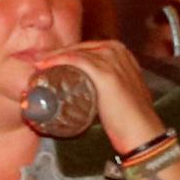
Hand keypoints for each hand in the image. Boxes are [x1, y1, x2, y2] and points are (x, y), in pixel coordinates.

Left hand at [33, 37, 162, 150]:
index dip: (65, 54)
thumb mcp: (121, 91)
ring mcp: (111, 59)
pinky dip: (56, 61)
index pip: (86, 48)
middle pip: (78, 48)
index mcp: (121, 52)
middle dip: (56, 55)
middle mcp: (117, 50)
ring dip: (52, 58)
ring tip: (37, 67)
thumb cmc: (130, 117)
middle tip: (38, 65)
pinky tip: (43, 65)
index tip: (47, 63)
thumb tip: (92, 94)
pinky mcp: (104, 72)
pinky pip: (75, 60)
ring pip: (74, 53)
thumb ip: (110, 87)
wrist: (141, 131)